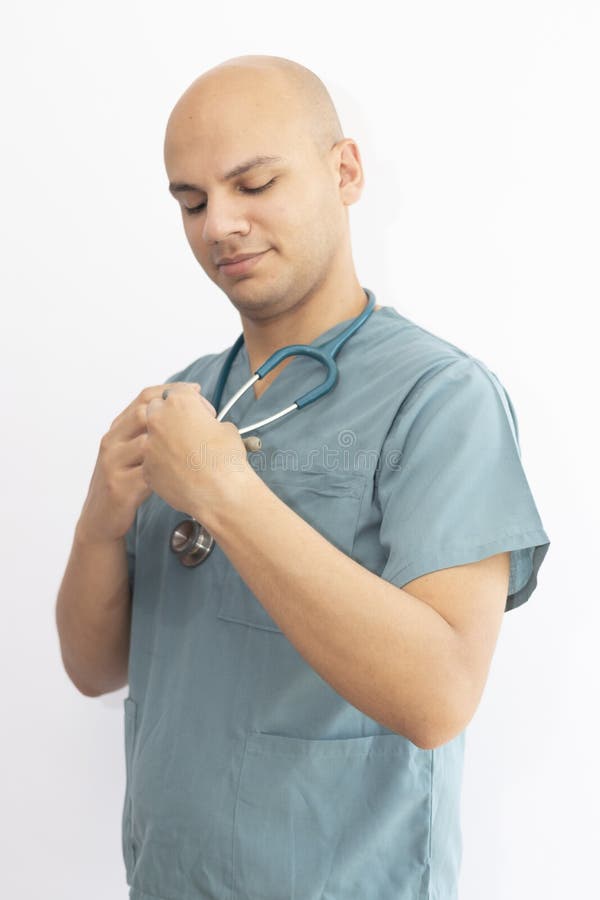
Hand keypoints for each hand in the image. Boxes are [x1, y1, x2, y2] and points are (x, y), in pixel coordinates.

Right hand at [76, 382, 198, 543]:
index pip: (144, 397)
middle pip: (144, 412)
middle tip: (203, 420)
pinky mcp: (120, 486)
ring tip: (197, 447)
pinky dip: (169, 470)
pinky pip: (149, 472)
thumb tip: (186, 415)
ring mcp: (114, 463)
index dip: (172, 390)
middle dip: (177, 413)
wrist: (99, 519)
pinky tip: (186, 472)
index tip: (196, 392)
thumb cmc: (123, 483)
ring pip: (146, 441)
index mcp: (117, 430)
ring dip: (175, 442)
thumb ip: (150, 434)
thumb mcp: (132, 453)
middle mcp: (112, 442)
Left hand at [143, 382, 249, 518]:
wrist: (220, 492)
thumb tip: (208, 428)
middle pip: (158, 409)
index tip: (202, 414)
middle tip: (188, 431)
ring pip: (152, 437)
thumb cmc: (226, 459)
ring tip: (186, 455)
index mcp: (178, 403)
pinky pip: (152, 461)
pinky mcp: (147, 468)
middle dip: (171, 417)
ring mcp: (149, 445)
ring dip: (165, 441)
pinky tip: (181, 472)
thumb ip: (209, 423)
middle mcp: (158, 420)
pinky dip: (163, 464)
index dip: (195, 403)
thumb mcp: (227, 429)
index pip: (180, 392)